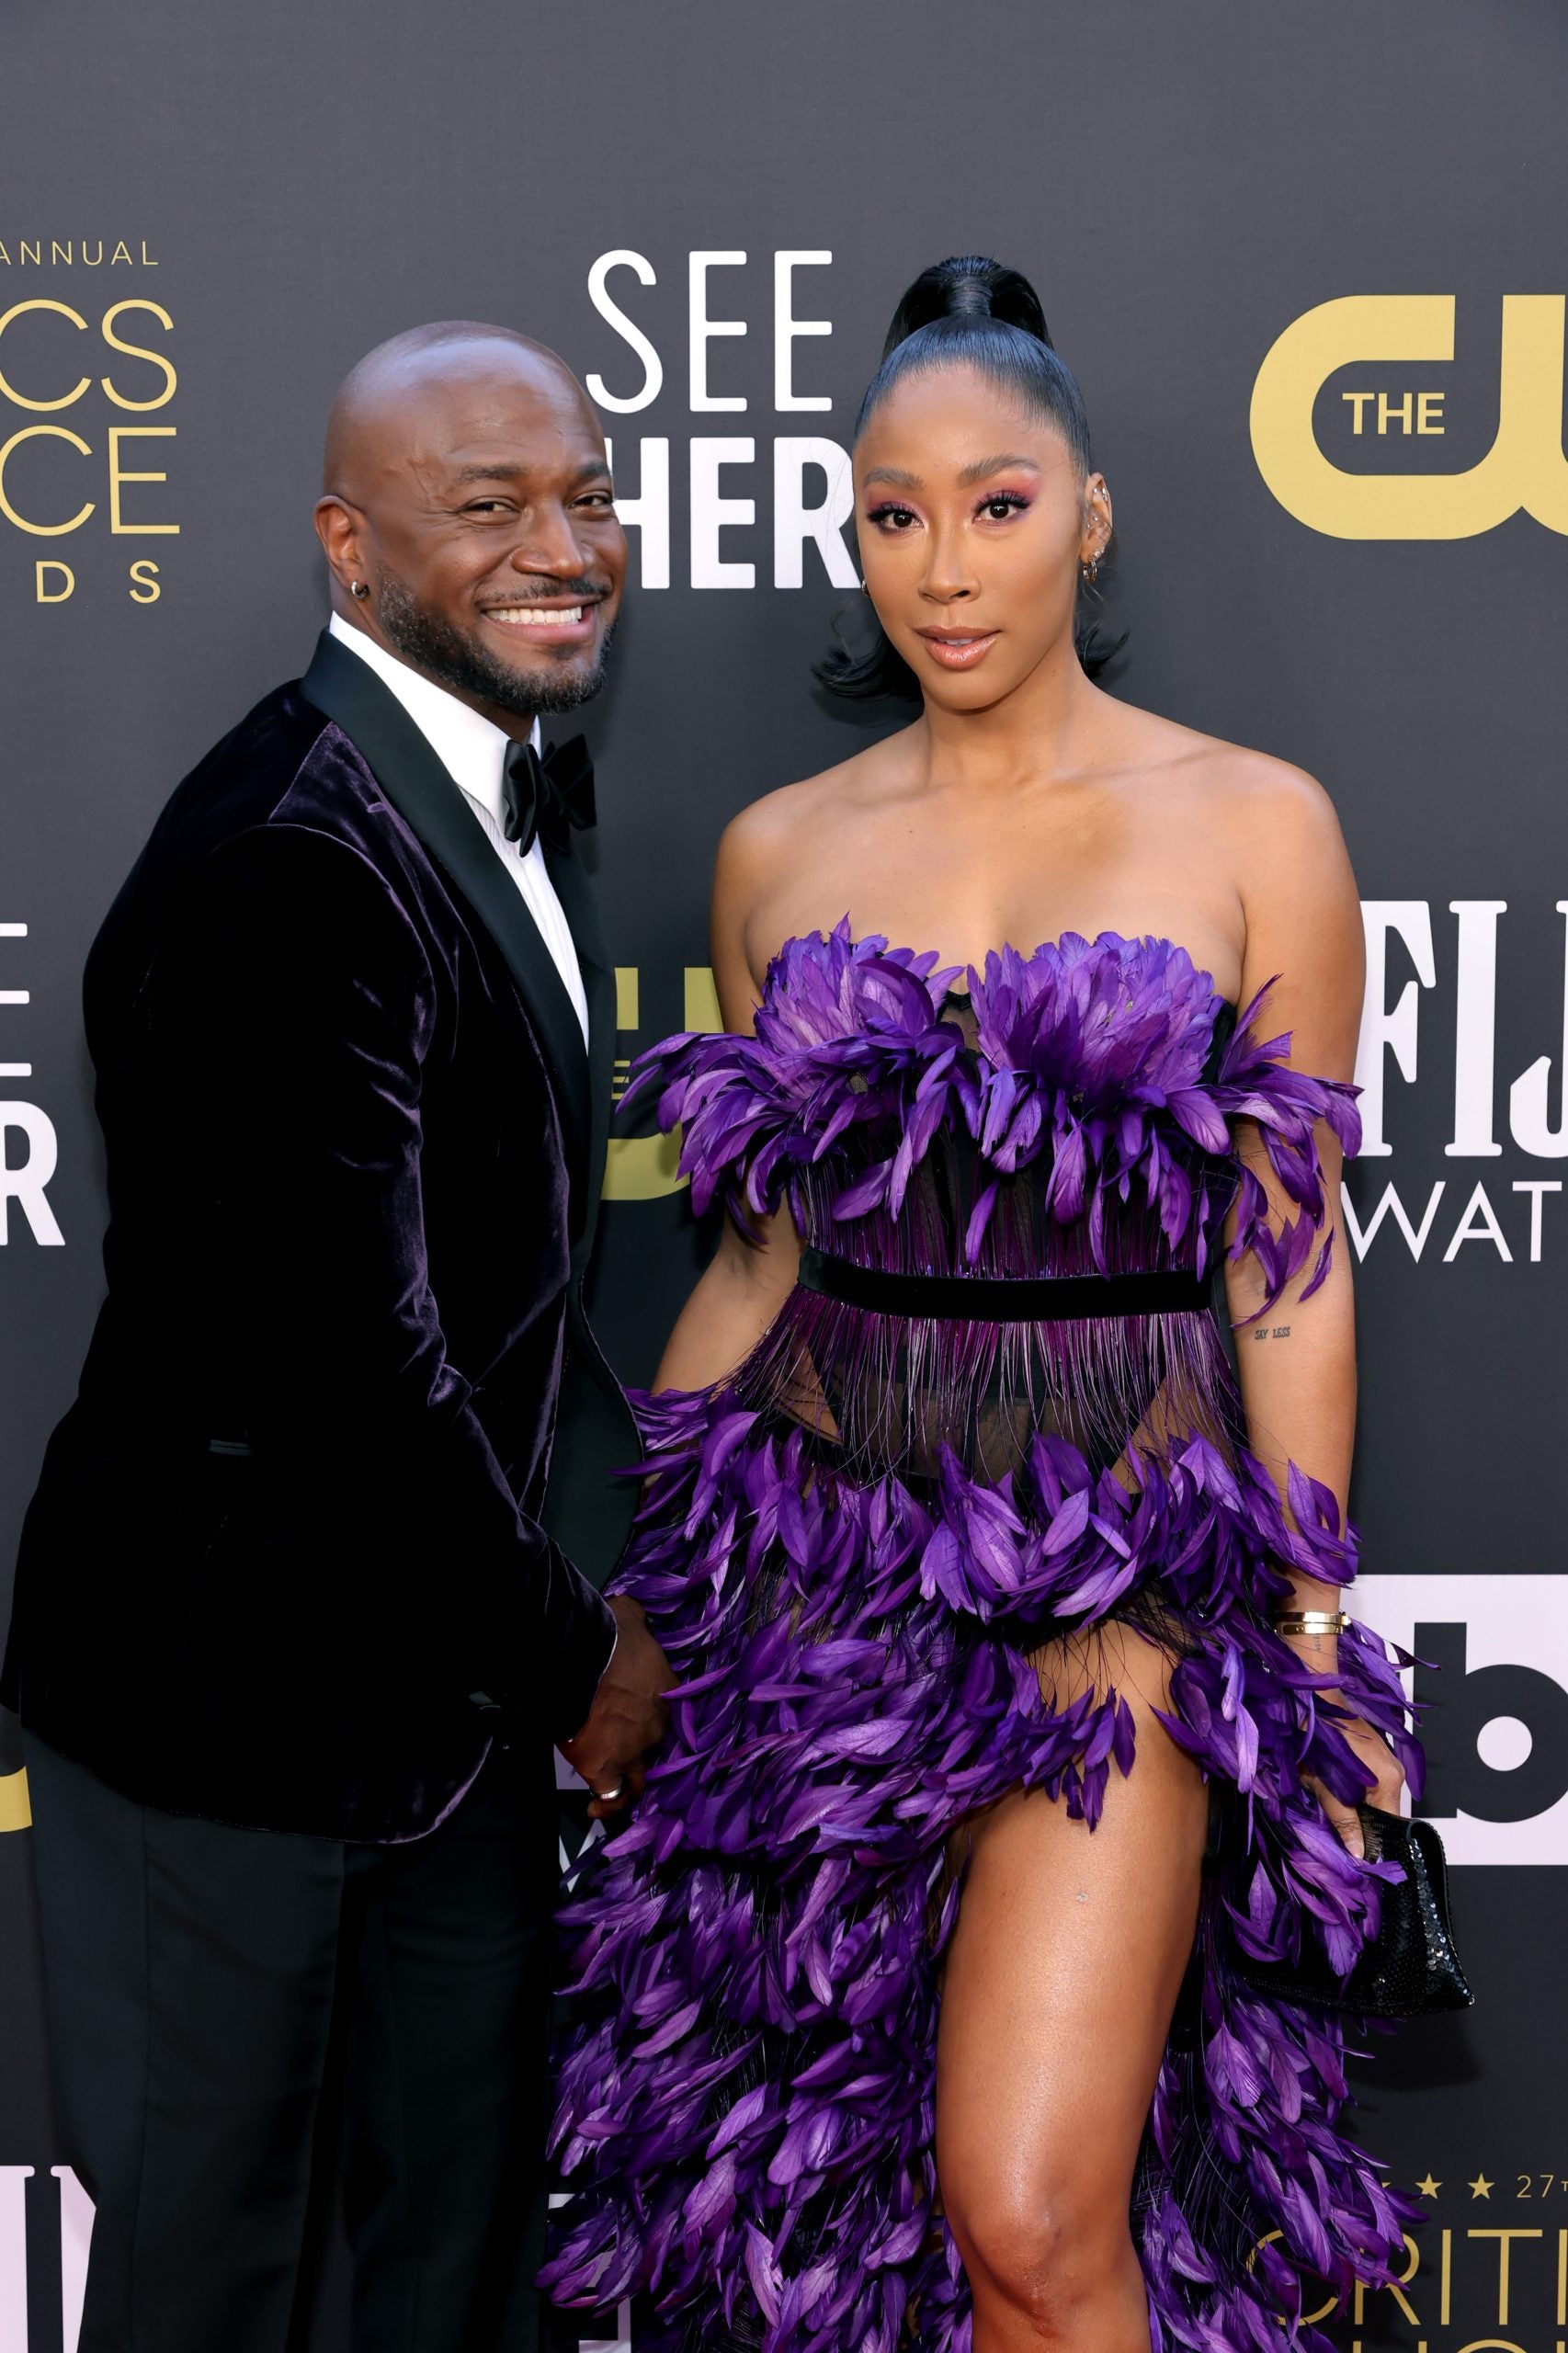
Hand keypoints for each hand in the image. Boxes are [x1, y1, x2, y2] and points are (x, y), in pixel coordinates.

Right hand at [558, 1595, 672, 1819]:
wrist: (585, 1658)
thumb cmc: (612, 1634)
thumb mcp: (632, 1617)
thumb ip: (637, 1618)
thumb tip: (632, 1608)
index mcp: (671, 1696)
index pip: (672, 1719)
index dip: (656, 1723)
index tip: (641, 1721)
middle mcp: (660, 1729)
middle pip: (658, 1751)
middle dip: (644, 1752)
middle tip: (624, 1750)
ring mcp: (634, 1752)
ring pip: (638, 1780)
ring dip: (629, 1783)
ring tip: (615, 1786)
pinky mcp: (605, 1769)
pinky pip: (609, 1796)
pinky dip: (604, 1805)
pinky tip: (593, 1810)